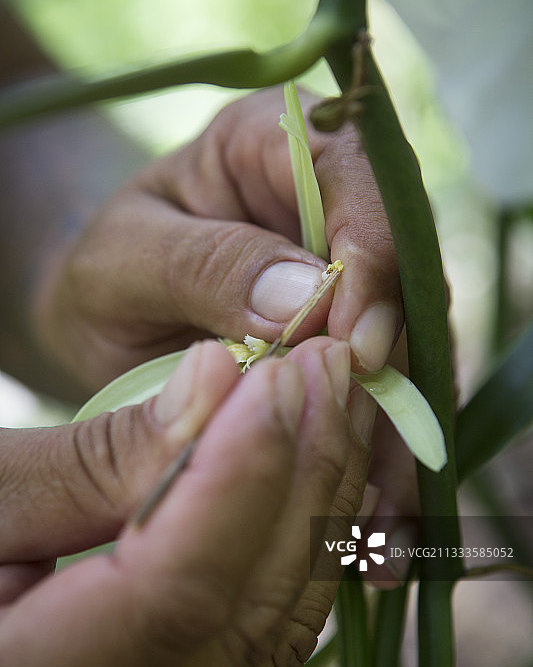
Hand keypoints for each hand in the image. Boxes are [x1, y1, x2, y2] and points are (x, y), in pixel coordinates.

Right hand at [0, 338, 368, 666]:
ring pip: (270, 638)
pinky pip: (259, 647)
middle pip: (243, 620)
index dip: (236, 476)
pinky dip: (293, 554)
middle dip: (299, 476)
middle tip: (325, 367)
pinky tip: (309, 479)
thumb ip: (90, 461)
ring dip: (313, 507)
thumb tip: (216, 381)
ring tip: (332, 403)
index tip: (274, 376)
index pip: (168, 598)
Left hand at [33, 86, 414, 585]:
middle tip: (379, 454)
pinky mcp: (352, 343)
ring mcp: (350, 278)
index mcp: (276, 144)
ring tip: (380, 519)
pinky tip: (369, 521)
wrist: (109, 315)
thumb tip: (309, 300)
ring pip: (408, 345)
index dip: (373, 263)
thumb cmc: (106, 272)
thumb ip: (206, 265)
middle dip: (399, 366)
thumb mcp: (124, 259)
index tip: (360, 348)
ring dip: (398, 429)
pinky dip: (379, 454)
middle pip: (403, 271)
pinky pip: (385, 393)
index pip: (356, 180)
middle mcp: (332, 205)